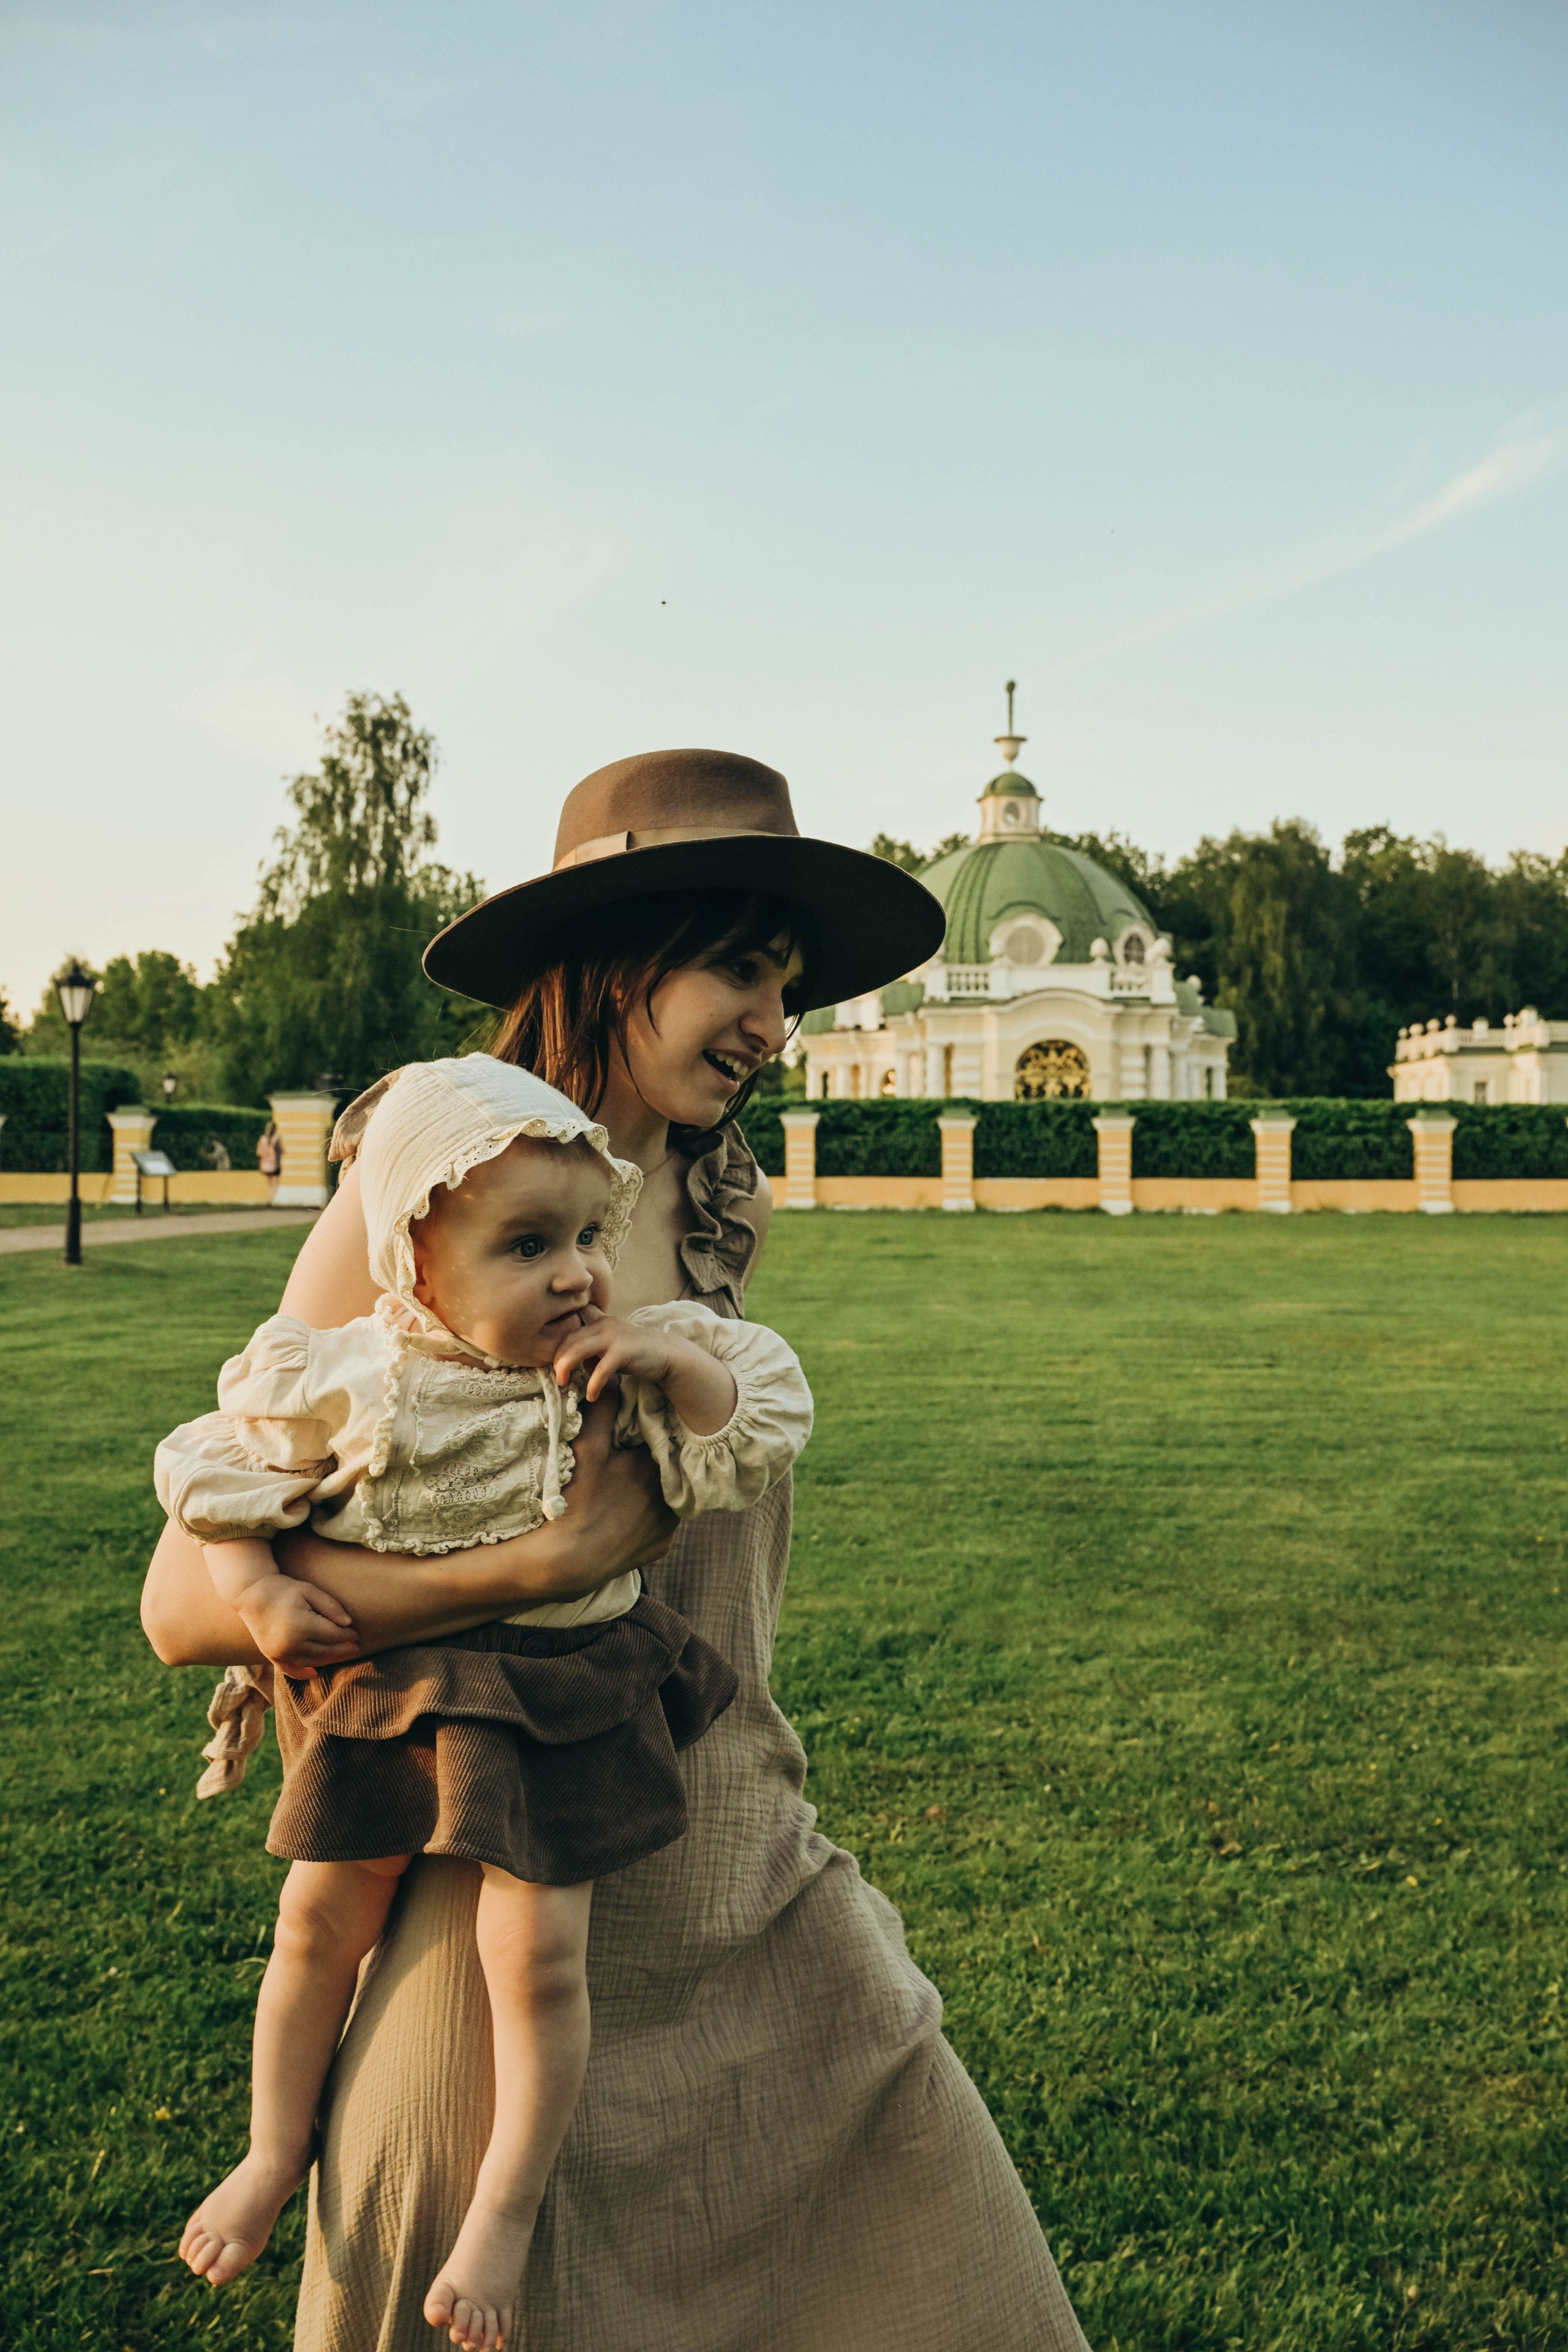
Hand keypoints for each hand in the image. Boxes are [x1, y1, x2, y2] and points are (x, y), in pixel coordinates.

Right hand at [237, 1578, 359, 1677]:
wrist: (251, 1595)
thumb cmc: (283, 1589)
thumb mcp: (309, 1590)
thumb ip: (331, 1606)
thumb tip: (349, 1623)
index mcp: (302, 1626)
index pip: (333, 1635)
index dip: (347, 1635)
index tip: (356, 1633)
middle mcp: (291, 1644)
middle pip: (325, 1651)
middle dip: (343, 1650)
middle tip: (356, 1648)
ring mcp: (279, 1652)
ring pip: (311, 1662)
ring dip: (328, 1660)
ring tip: (342, 1655)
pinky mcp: (270, 1655)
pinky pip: (290, 1670)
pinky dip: (303, 1673)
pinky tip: (315, 1673)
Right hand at [553, 1397, 677, 1578]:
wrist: (567, 1561)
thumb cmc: (577, 1499)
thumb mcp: (588, 1448)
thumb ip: (603, 1409)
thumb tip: (610, 1378)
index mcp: (658, 1468)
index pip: (659, 1444)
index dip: (643, 1439)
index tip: (626, 1442)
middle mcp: (672, 1498)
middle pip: (663, 1472)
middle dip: (647, 1465)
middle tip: (621, 1468)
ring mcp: (668, 1528)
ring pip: (663, 1499)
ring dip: (649, 1493)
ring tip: (621, 1493)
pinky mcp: (659, 1549)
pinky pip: (657, 1527)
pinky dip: (644, 1521)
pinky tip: (622, 1518)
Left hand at [555, 1313, 737, 1437]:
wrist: (667, 1354)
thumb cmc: (636, 1352)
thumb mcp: (610, 1346)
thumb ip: (590, 1349)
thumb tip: (570, 1364)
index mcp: (598, 1321)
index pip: (569, 1326)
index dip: (557, 1341)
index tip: (552, 1360)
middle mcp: (603, 1324)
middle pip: (568, 1338)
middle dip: (557, 1359)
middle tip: (554, 1377)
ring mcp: (613, 1337)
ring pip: (577, 1349)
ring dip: (565, 1367)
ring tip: (563, 1383)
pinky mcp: (623, 1351)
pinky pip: (601, 1368)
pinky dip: (593, 1384)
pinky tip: (592, 1395)